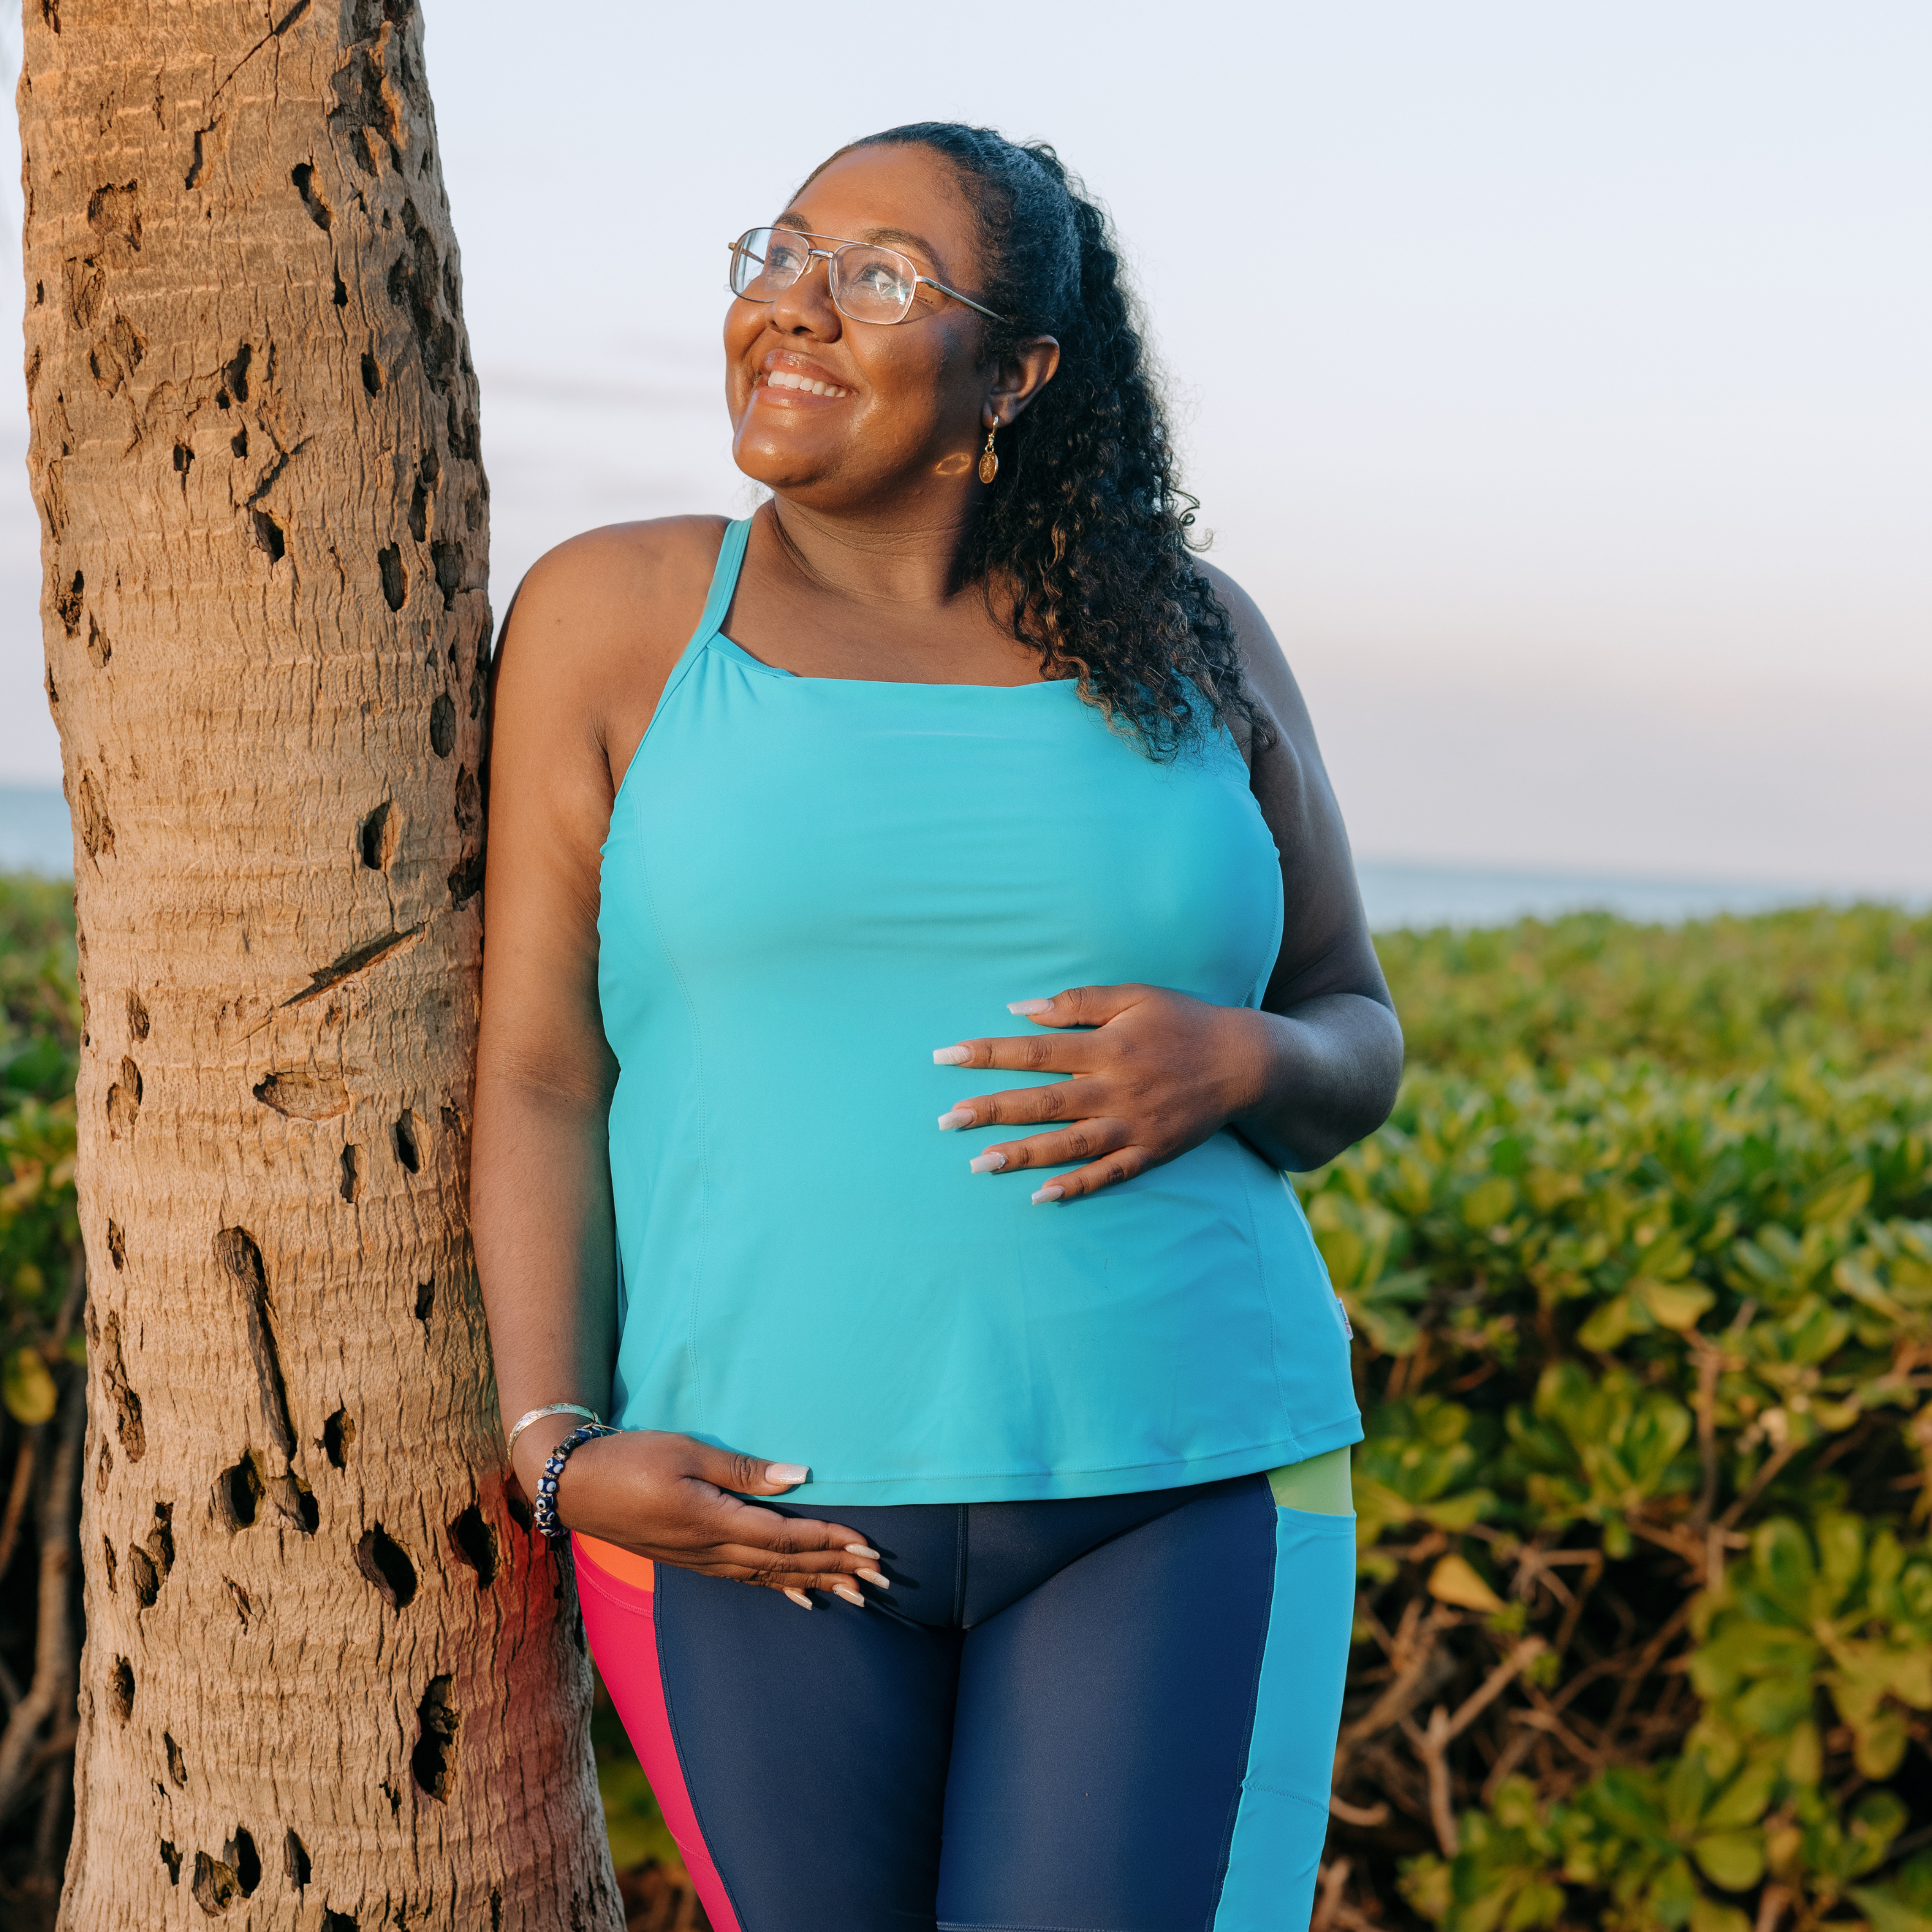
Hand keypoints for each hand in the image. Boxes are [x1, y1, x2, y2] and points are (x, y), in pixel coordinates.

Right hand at [518, 1423, 888, 1609]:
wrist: (574, 1486)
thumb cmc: (630, 1458)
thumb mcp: (688, 1451)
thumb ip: (743, 1469)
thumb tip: (798, 1476)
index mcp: (714, 1522)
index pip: (786, 1538)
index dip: (830, 1543)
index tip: (868, 1547)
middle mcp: (711, 1550)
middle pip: (786, 1564)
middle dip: (836, 1570)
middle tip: (880, 1580)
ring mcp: (700, 1560)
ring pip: (770, 1576)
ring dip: (815, 1581)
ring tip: (854, 1591)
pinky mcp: (691, 1559)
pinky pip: (747, 1579)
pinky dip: (780, 1586)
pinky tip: (801, 1595)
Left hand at [932, 982, 1274, 1201]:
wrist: (1246, 1063)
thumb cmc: (1184, 1022)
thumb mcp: (1136, 996)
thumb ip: (1079, 1003)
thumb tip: (1020, 1008)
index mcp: (1109, 1047)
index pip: (1036, 1051)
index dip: (988, 1053)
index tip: (945, 1057)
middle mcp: (1117, 1089)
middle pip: (1044, 1102)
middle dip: (992, 1111)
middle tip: (946, 1121)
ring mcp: (1134, 1125)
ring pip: (1069, 1144)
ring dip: (1022, 1154)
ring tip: (978, 1163)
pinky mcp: (1151, 1152)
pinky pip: (1108, 1174)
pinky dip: (1075, 1187)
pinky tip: (1040, 1197)